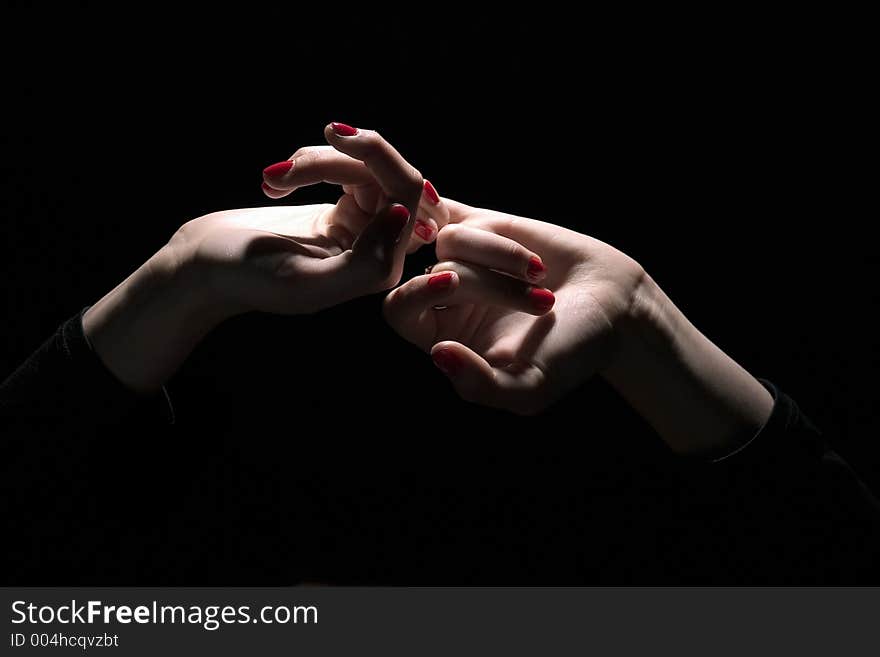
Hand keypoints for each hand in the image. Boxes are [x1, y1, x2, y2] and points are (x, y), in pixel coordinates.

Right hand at [182, 122, 431, 315]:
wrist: (200, 266)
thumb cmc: (243, 277)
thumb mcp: (303, 281)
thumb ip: (365, 263)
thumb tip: (404, 216)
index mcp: (380, 269)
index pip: (408, 195)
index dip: (378, 156)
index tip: (332, 135)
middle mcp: (379, 248)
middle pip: (389, 174)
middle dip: (340, 158)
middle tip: (288, 164)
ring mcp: (360, 228)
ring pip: (363, 167)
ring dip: (316, 160)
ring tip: (272, 178)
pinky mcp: (339, 210)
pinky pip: (345, 166)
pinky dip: (308, 162)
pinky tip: (273, 182)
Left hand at [384, 200, 772, 453]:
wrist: (617, 308)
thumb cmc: (572, 354)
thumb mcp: (528, 389)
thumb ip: (480, 385)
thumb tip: (439, 355)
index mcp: (443, 339)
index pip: (400, 312)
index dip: (416, 295)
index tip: (452, 284)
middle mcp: (447, 299)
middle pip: (427, 272)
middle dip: (479, 281)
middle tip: (536, 295)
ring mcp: (465, 260)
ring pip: (451, 239)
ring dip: (499, 254)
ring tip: (541, 276)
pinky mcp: (485, 226)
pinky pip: (452, 210)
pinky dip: (433, 201)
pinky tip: (427, 194)